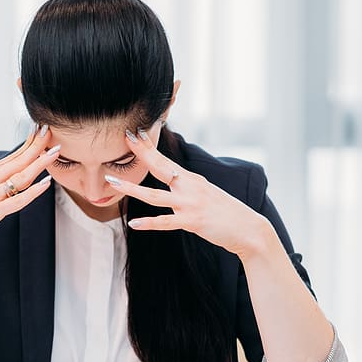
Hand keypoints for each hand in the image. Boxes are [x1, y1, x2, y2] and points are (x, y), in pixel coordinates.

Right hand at [0, 124, 58, 258]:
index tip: (41, 130)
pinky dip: (33, 192)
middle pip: (18, 161)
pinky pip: (16, 200)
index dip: (28, 143)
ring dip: (39, 163)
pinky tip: (46, 183)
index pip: (11, 156)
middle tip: (51, 131)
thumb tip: (9, 178)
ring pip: (20, 176)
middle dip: (37, 146)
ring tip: (55, 152)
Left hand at [106, 125, 272, 257]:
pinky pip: (166, 222)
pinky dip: (149, 223)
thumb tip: (173, 179)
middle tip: (124, 139)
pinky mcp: (192, 221)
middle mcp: (189, 187)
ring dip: (132, 188)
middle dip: (141, 153)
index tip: (133, 133)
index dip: (149, 146)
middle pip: (160, 167)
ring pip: (155, 195)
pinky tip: (134, 224)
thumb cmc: (226, 212)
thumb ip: (188, 186)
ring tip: (113, 182)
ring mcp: (190, 204)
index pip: (165, 159)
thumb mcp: (206, 193)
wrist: (248, 228)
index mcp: (191, 179)